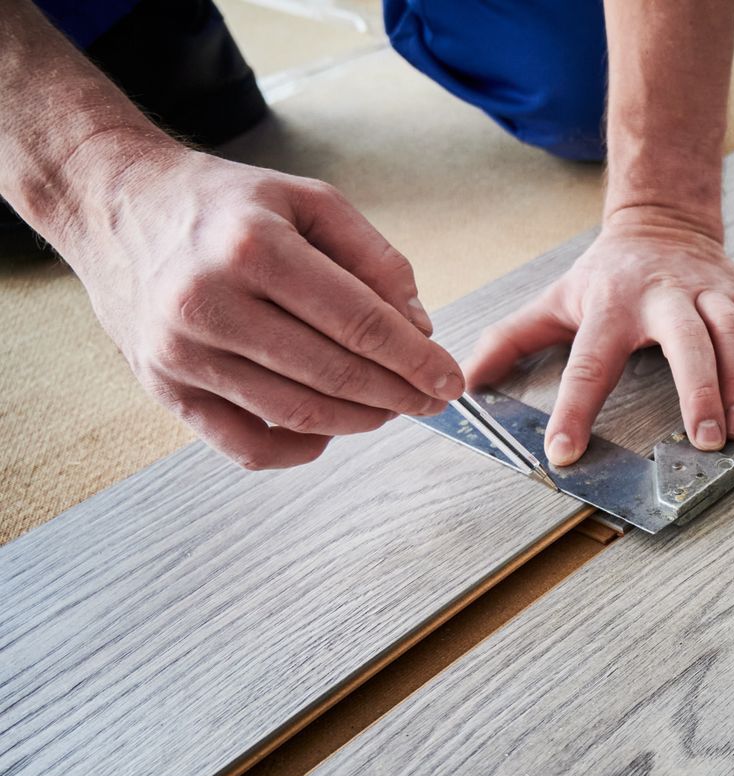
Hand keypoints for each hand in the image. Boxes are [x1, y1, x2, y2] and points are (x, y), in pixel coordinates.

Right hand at [61, 140, 462, 468]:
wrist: (115, 205)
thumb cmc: (220, 205)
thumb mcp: (307, 200)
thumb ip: (374, 259)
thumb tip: (419, 328)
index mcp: (252, 247)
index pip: (358, 322)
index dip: (415, 360)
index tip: (449, 379)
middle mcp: (209, 301)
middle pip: (332, 374)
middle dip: (398, 395)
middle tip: (431, 399)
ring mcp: (181, 351)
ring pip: (297, 414)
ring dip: (360, 421)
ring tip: (390, 408)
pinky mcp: (164, 388)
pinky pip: (246, 446)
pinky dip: (299, 450)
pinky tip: (329, 429)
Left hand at [462, 208, 733, 463]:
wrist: (660, 221)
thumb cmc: (606, 275)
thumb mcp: (554, 300)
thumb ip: (512, 340)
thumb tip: (467, 379)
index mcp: (611, 305)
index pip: (590, 362)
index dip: (575, 409)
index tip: (566, 452)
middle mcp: (663, 296)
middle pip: (687, 339)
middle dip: (699, 389)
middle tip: (705, 440)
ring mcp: (708, 293)